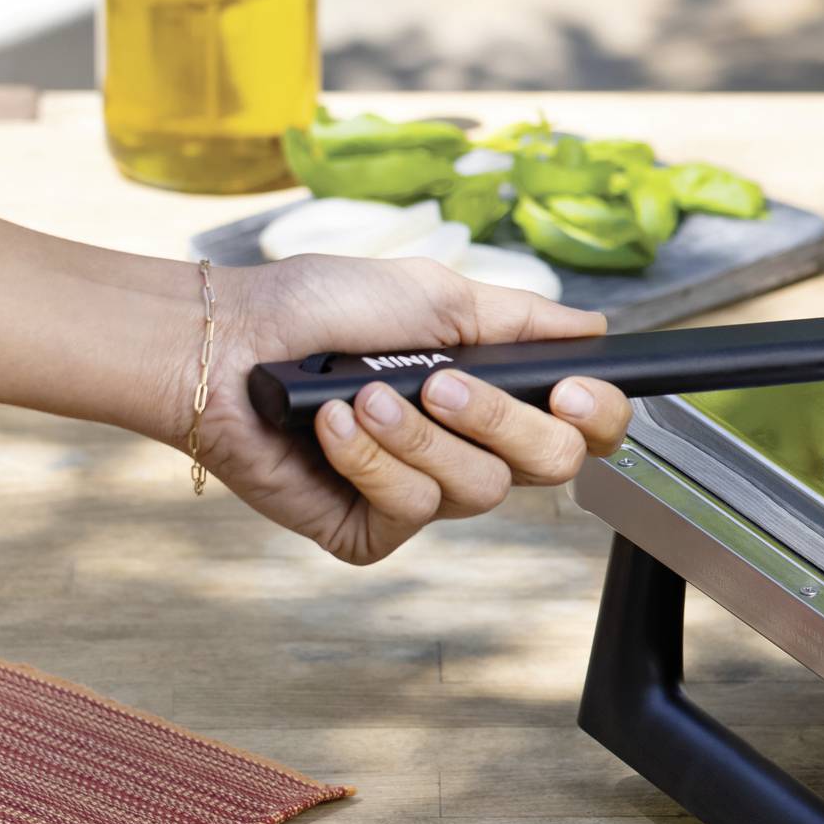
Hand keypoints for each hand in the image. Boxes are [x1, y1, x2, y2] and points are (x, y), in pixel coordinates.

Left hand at [192, 255, 632, 564]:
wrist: (225, 343)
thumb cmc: (317, 309)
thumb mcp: (434, 293)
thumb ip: (521, 318)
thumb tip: (593, 327)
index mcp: (494, 396)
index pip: (584, 428)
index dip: (599, 417)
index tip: (572, 390)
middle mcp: (468, 450)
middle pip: (552, 466)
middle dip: (503, 421)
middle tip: (445, 383)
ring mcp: (421, 493)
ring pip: (479, 490)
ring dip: (417, 435)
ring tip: (363, 394)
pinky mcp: (370, 530)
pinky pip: (410, 512)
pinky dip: (369, 461)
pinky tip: (331, 423)